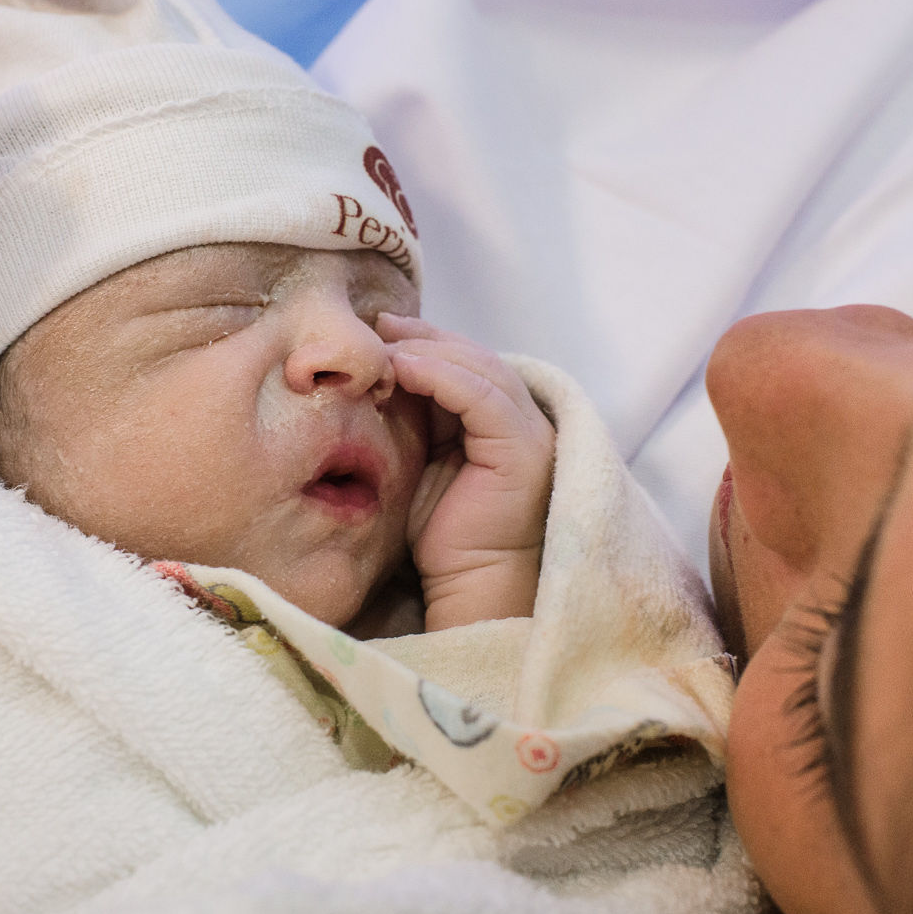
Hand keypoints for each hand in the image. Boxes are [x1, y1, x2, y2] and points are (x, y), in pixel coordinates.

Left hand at [378, 314, 553, 629]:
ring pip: (482, 370)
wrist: (471, 587)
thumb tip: (388, 372)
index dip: (430, 341)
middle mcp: (529, 422)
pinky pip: (482, 397)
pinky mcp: (523, 451)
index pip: (471, 365)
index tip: (384, 330)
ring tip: (385, 345)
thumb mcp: (427, 461)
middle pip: (479, 359)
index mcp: (507, 424)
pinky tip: (404, 368)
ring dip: (430, 350)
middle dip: (427, 337)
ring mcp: (532, 434)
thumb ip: (423, 418)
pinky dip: (441, 376)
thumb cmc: (445, 536)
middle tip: (380, 327)